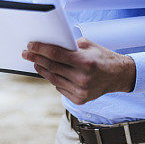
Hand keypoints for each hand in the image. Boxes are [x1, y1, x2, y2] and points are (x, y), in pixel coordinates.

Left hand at [21, 38, 136, 104]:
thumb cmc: (102, 57)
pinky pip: (60, 88)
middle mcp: (82, 78)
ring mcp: (81, 91)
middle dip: (36, 58)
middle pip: (52, 67)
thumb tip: (49, 44)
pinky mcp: (80, 99)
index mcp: (85, 62)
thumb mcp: (88, 45)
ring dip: (42, 70)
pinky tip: (50, 73)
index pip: (56, 54)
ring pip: (53, 79)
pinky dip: (54, 79)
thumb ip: (70, 45)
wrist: (118, 75)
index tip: (30, 45)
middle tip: (26, 53)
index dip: (41, 49)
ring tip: (36, 62)